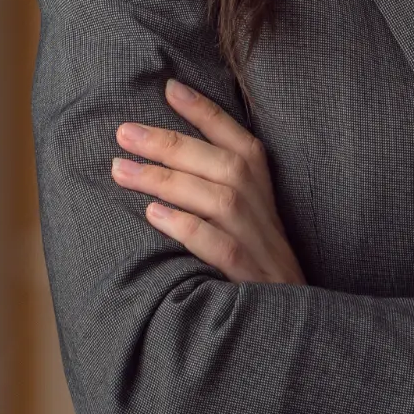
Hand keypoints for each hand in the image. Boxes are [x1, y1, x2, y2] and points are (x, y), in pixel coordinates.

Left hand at [111, 79, 304, 285]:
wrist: (291, 326)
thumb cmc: (255, 263)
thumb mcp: (245, 219)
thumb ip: (214, 185)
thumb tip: (161, 153)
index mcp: (264, 190)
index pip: (239, 141)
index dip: (207, 112)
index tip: (169, 87)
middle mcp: (265, 211)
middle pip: (223, 165)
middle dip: (171, 144)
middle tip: (124, 133)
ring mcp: (261, 246)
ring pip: (219, 200)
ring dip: (168, 181)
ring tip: (123, 170)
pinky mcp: (253, 280)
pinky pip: (222, 247)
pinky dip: (189, 228)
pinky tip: (154, 215)